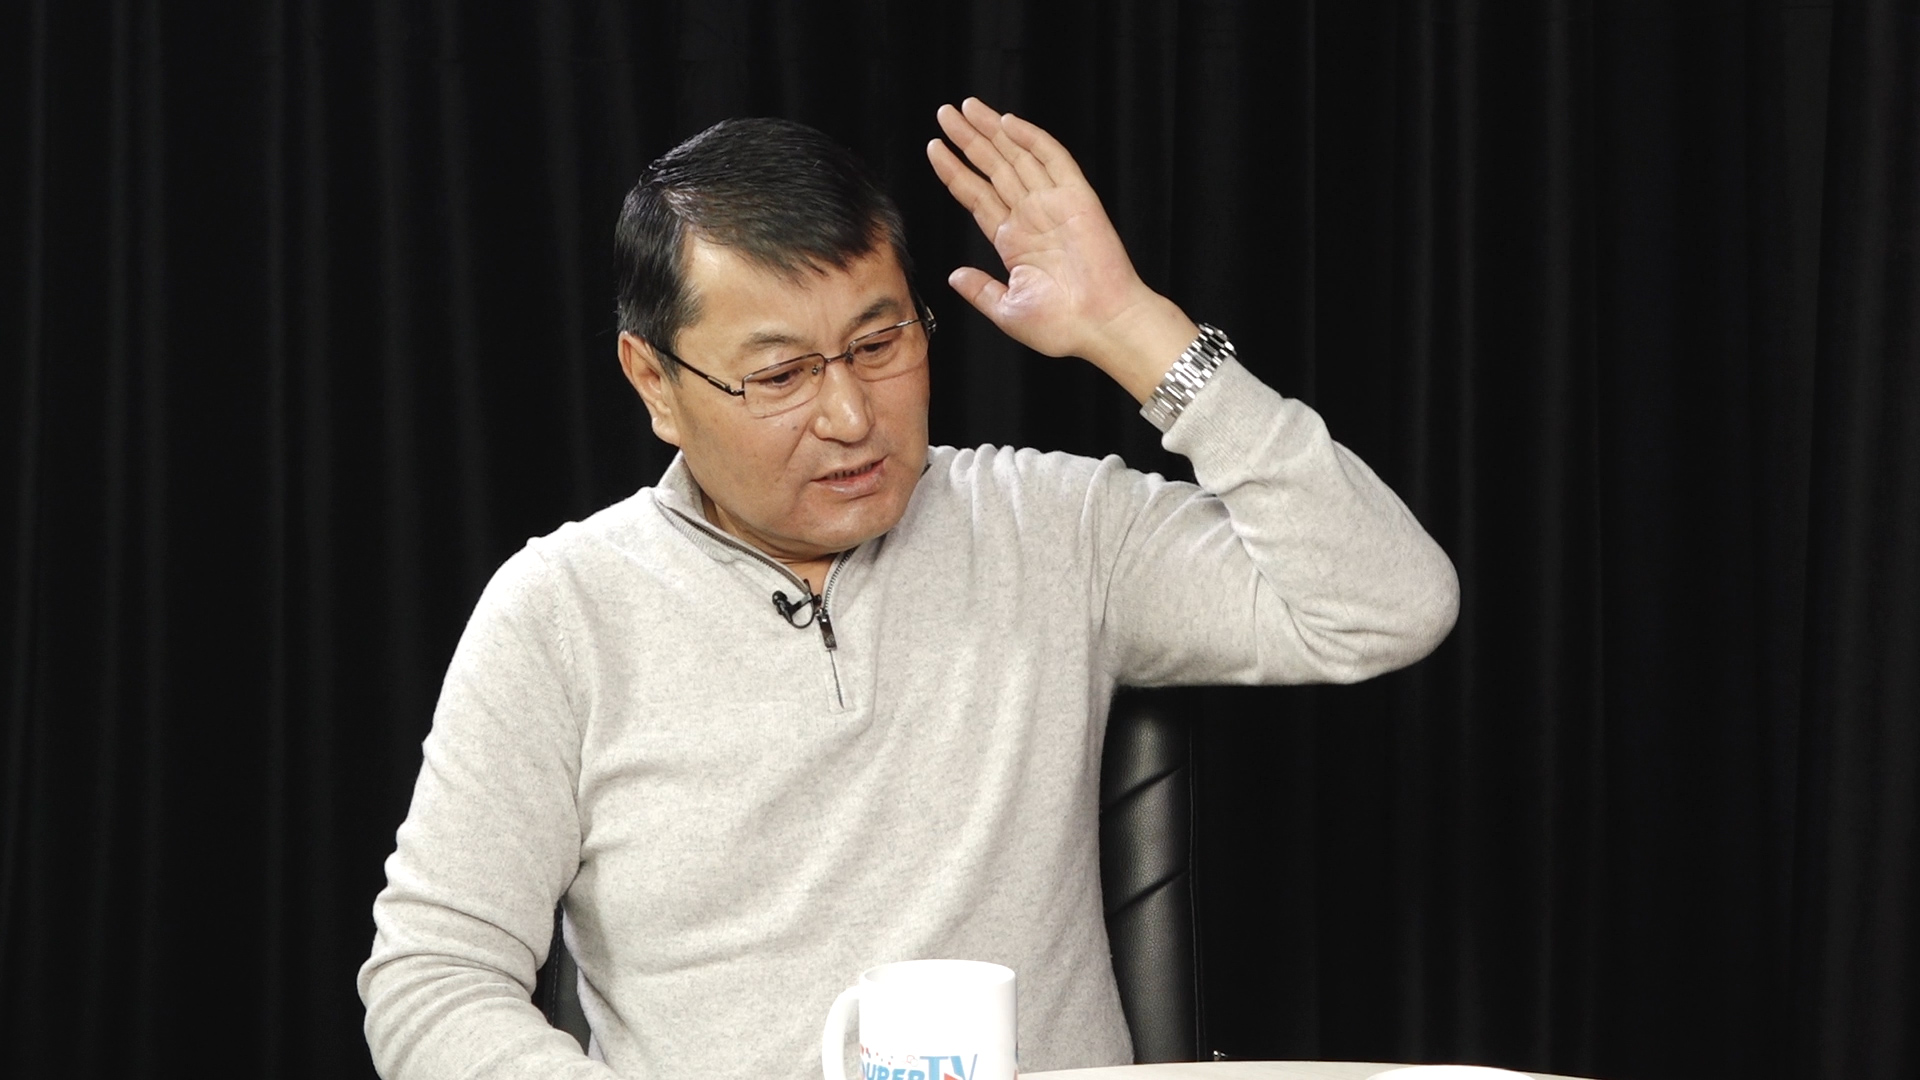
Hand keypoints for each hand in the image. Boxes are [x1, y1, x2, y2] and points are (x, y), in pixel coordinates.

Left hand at [927, 98, 1196, 400]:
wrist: (1102, 326)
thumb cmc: (1062, 326)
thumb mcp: (1007, 309)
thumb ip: (980, 289)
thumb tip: (954, 275)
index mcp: (1013, 240)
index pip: (976, 195)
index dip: (955, 170)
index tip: (935, 148)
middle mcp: (1031, 217)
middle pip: (993, 168)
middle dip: (969, 140)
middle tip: (945, 113)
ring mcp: (1053, 205)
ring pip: (1017, 157)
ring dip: (992, 131)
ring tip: (966, 108)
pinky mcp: (1077, 198)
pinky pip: (1053, 159)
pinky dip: (1031, 139)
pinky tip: (1007, 122)